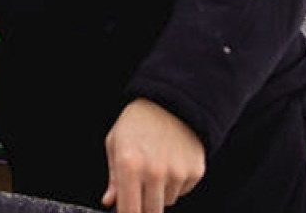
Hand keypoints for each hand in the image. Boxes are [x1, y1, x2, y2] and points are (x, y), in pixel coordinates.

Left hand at [102, 98, 204, 212]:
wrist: (171, 104)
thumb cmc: (137, 123)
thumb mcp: (115, 144)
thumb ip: (113, 178)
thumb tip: (110, 201)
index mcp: (129, 165)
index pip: (129, 209)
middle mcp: (154, 172)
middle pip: (151, 212)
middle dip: (143, 208)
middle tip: (139, 195)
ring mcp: (177, 173)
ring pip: (166, 202)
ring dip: (159, 194)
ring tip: (154, 169)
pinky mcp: (195, 172)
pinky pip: (182, 192)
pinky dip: (175, 185)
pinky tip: (170, 164)